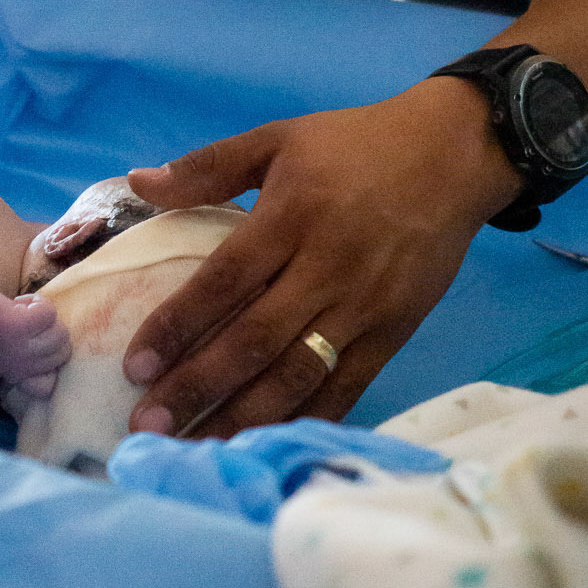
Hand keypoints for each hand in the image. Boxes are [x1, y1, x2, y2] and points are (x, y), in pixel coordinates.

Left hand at [121, 80, 520, 435]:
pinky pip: (345, 388)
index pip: (224, 282)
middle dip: (197, 387)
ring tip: (195, 448)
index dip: (178, 326)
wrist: (452, 156)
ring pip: (297, 375)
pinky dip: (305, 419)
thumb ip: (208, 166)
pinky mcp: (394, 334)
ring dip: (243, 416)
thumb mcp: (278, 139)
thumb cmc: (354, 145)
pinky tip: (266, 444)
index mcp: (291, 216)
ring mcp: (364, 307)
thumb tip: (137, 183)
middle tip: (147, 427)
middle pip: (255, 340)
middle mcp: (326, 268)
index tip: (135, 365)